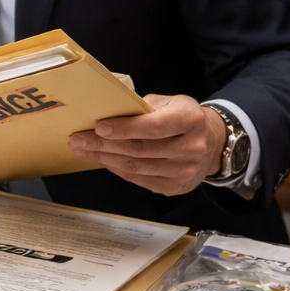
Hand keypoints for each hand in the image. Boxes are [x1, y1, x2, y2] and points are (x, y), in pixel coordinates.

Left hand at [67, 94, 226, 196]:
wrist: (212, 143)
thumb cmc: (183, 117)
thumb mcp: (170, 102)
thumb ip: (142, 107)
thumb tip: (106, 111)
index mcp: (190, 120)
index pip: (154, 127)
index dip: (125, 128)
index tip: (99, 127)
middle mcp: (191, 148)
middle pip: (140, 149)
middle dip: (103, 145)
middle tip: (77, 139)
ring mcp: (184, 172)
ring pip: (135, 167)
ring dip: (104, 159)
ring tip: (81, 150)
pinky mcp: (175, 187)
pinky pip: (138, 179)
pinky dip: (115, 169)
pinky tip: (100, 160)